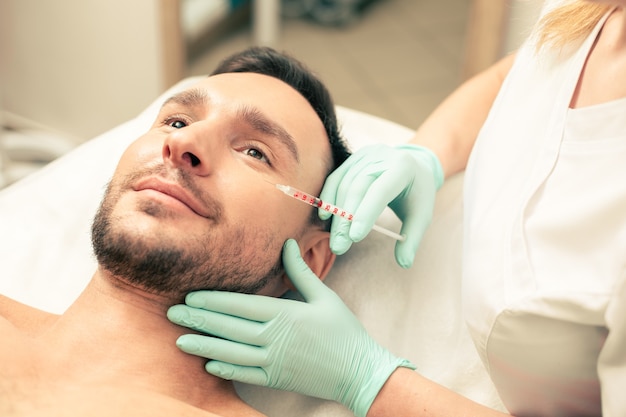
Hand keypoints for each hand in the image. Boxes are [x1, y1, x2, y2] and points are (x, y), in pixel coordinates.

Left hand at [167, 239, 413, 416]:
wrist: (359, 371)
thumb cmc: (343, 331)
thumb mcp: (324, 297)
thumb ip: (301, 272)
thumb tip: (287, 245)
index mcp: (284, 315)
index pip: (239, 306)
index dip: (212, 301)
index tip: (191, 297)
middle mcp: (274, 338)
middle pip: (228, 328)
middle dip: (198, 320)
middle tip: (171, 314)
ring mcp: (273, 361)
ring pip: (230, 352)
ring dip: (204, 345)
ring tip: (180, 340)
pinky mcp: (276, 379)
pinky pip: (245, 375)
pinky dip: (225, 369)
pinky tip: (208, 364)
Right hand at [320, 143, 442, 267]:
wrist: (414, 165)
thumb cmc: (417, 193)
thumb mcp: (421, 215)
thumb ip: (412, 239)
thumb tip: (404, 264)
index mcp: (403, 167)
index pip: (381, 190)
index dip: (366, 213)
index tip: (355, 238)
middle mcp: (382, 156)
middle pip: (357, 188)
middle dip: (346, 220)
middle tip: (339, 247)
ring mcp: (365, 154)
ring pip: (344, 184)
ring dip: (336, 214)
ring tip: (336, 240)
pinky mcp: (353, 158)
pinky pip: (335, 178)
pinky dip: (328, 197)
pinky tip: (325, 216)